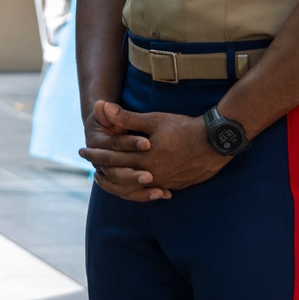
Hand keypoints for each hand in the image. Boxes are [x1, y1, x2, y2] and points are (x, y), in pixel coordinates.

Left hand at [79, 100, 227, 199]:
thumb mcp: (153, 120)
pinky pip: (151, 192)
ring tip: (108, 181)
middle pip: (119, 176)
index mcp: (142, 158)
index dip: (95, 154)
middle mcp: (150, 174)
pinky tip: (135, 188)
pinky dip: (139, 191)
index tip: (82, 152)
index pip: (111, 158)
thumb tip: (102, 107)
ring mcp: (163, 183)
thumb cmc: (184, 128)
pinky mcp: (174, 186)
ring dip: (118, 185)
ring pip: (133, 190)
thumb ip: (126, 118)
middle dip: (103, 171)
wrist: (216, 143)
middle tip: (91, 169)